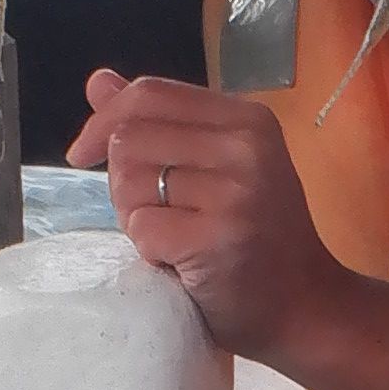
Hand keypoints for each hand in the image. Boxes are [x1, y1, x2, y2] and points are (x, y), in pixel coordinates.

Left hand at [70, 71, 388, 389]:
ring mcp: (234, 193)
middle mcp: (245, 147)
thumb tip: (98, 82)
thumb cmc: (257, 237)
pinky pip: (142, 228)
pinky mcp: (216, 239)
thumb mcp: (219, 166)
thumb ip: (159, 123)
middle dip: (121, 180)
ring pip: (129, 184)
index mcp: (247, 119)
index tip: (82, 153)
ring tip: (173, 238)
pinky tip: (180, 261)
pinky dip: (148, 250)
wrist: (306, 307)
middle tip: (156, 214)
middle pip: (129, 138)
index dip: (104, 119)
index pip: (149, 94)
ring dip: (134, 217)